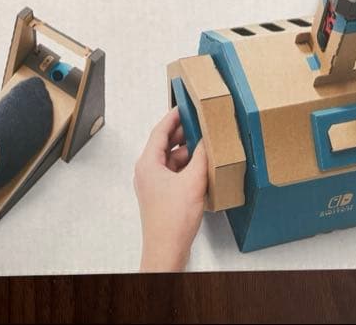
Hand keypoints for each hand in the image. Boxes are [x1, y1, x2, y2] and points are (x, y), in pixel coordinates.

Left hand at [134, 109, 208, 271]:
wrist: (166, 249)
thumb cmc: (173, 220)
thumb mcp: (193, 182)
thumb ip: (201, 158)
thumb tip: (207, 141)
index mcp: (148, 163)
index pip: (160, 131)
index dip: (173, 117)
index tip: (184, 106)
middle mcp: (147, 171)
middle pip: (165, 144)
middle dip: (183, 134)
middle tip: (200, 122)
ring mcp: (153, 184)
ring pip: (171, 160)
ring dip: (188, 152)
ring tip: (206, 145)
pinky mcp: (162, 195)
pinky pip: (174, 173)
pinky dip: (187, 167)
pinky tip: (202, 168)